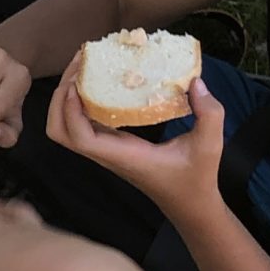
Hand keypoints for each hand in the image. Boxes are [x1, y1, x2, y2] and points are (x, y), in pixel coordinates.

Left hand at [44, 50, 225, 220]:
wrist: (189, 204)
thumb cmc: (196, 178)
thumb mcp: (211, 145)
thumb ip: (209, 114)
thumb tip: (196, 82)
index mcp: (124, 156)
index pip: (81, 139)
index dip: (71, 111)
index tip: (78, 84)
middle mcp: (107, 154)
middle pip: (59, 132)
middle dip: (59, 99)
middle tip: (78, 66)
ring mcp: (105, 151)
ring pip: (66, 129)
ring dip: (64, 99)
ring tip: (82, 68)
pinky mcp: (109, 145)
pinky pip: (82, 124)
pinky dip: (79, 102)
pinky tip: (96, 80)